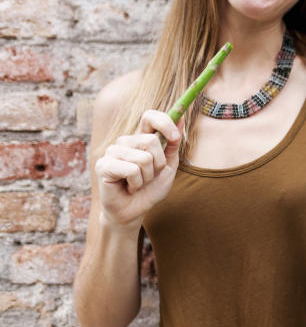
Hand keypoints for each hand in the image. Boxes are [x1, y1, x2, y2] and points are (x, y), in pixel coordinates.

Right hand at [94, 110, 181, 228]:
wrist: (135, 211)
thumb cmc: (151, 188)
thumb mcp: (168, 165)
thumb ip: (173, 143)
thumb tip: (181, 118)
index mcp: (140, 139)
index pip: (150, 116)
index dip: (164, 122)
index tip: (175, 137)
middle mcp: (125, 142)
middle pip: (151, 140)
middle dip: (158, 164)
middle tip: (149, 176)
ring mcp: (112, 152)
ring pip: (143, 158)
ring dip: (147, 177)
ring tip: (138, 183)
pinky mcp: (103, 166)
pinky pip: (131, 170)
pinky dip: (136, 183)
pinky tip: (129, 187)